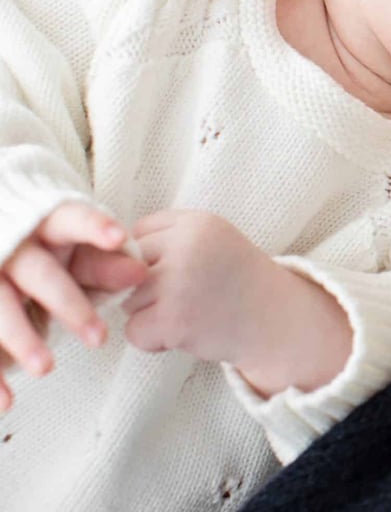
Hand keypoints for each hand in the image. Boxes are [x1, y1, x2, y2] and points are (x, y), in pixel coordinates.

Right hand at [0, 202, 148, 410]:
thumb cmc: (47, 253)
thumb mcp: (74, 253)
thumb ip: (107, 264)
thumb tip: (142, 273)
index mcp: (44, 226)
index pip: (70, 220)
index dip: (93, 227)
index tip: (119, 237)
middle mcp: (12, 249)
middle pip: (38, 274)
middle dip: (67, 304)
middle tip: (99, 338)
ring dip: (22, 339)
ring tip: (47, 369)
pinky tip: (6, 403)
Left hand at [124, 210, 351, 395]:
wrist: (277, 322)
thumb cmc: (237, 282)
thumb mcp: (211, 242)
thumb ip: (167, 239)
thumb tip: (103, 262)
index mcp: (198, 222)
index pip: (137, 235)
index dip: (150, 258)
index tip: (180, 270)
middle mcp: (188, 247)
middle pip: (125, 268)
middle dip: (145, 288)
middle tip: (186, 295)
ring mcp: (180, 283)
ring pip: (126, 300)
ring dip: (149, 314)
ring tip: (189, 312)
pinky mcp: (174, 319)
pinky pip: (133, 331)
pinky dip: (154, 339)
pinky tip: (185, 333)